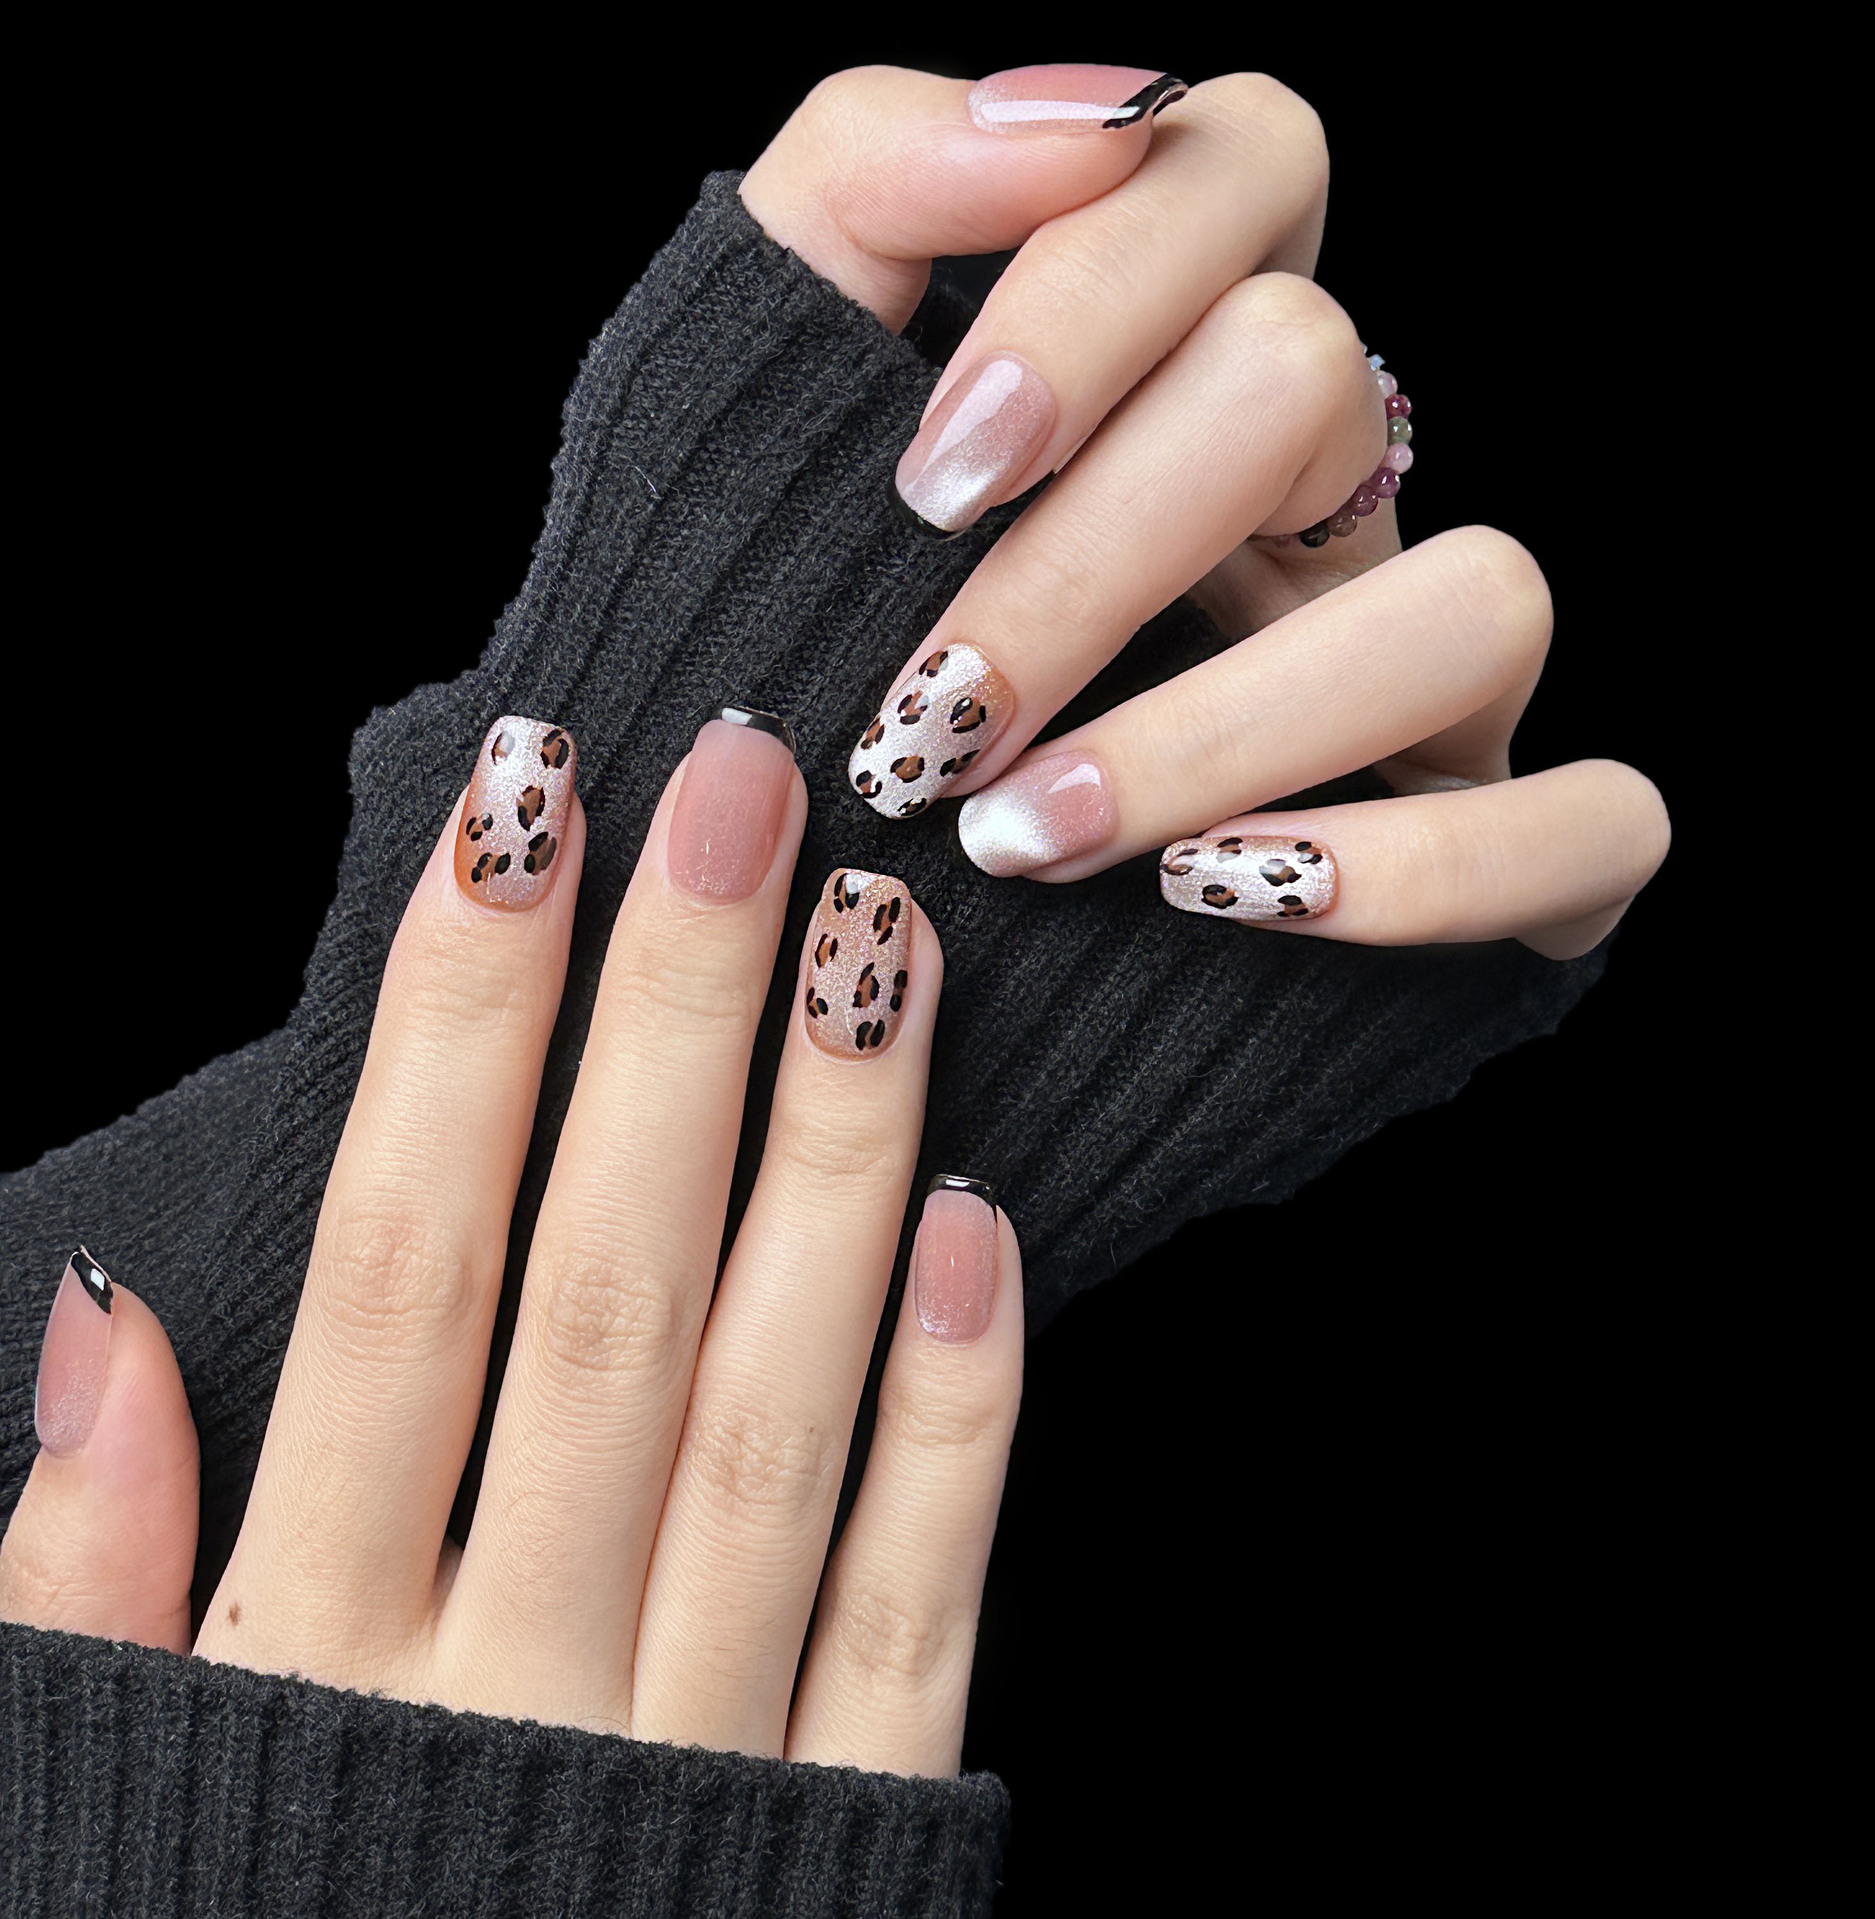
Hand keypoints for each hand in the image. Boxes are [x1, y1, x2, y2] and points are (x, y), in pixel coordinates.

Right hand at [1, 710, 1019, 1775]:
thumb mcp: (99, 1799)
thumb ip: (78, 1572)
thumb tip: (98, 1316)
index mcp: (308, 1652)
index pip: (399, 1262)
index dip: (459, 1024)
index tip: (524, 809)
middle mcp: (508, 1675)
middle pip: (599, 1283)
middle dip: (664, 1020)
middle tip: (741, 785)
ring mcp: (692, 1751)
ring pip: (771, 1403)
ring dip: (830, 1163)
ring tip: (880, 941)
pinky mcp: (841, 1827)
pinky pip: (910, 1601)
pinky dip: (955, 1421)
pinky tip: (985, 1234)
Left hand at [744, 64, 1667, 958]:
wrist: (832, 939)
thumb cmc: (803, 667)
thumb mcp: (772, 411)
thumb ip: (866, 196)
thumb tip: (1078, 115)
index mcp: (1178, 366)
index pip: (1240, 166)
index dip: (1095, 295)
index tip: (932, 482)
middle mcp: (1330, 496)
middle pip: (1317, 376)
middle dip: (1093, 560)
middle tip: (930, 720)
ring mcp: (1435, 673)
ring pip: (1479, 597)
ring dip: (1226, 725)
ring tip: (1020, 839)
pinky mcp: (1515, 847)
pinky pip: (1594, 820)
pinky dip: (1423, 872)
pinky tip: (1217, 901)